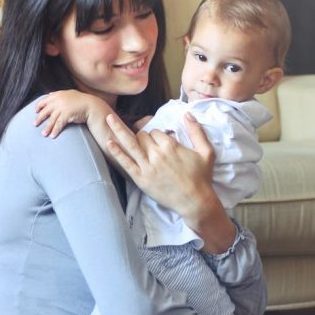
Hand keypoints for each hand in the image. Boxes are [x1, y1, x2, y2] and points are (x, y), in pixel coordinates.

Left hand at [34, 90, 105, 137]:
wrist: (91, 105)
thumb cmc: (80, 100)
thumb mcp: (69, 94)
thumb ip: (58, 94)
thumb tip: (49, 94)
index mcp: (58, 95)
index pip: (44, 100)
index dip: (39, 106)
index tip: (35, 111)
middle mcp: (59, 100)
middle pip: (46, 111)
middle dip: (39, 118)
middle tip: (35, 124)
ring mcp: (62, 108)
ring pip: (51, 119)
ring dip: (47, 127)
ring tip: (43, 134)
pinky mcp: (67, 115)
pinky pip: (59, 124)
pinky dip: (55, 130)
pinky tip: (52, 136)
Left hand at [105, 112, 236, 252]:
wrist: (195, 201)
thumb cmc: (202, 177)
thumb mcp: (206, 152)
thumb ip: (197, 131)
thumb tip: (187, 113)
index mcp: (170, 146)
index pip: (155, 132)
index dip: (155, 134)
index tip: (158, 140)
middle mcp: (156, 154)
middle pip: (142, 136)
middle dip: (142, 135)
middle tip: (145, 142)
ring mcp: (147, 167)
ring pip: (131, 143)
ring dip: (118, 129)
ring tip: (108, 118)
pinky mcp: (141, 179)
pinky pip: (126, 163)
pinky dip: (117, 152)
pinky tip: (109, 143)